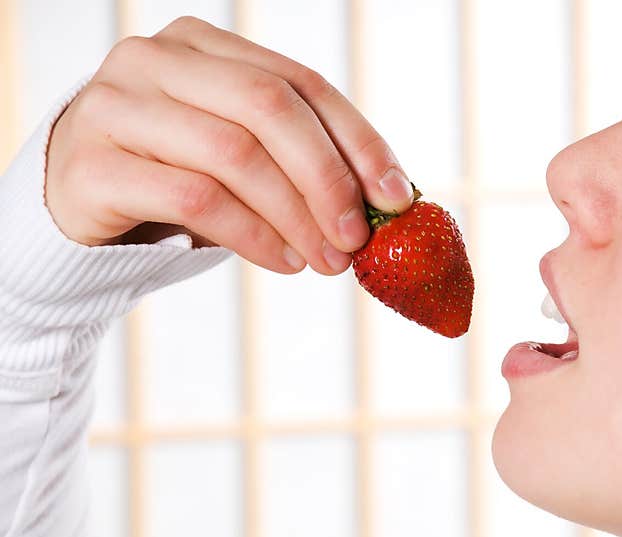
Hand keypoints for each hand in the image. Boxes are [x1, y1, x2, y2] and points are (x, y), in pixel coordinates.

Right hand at [45, 16, 413, 274]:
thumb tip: (389, 200)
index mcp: (205, 46)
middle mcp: (156, 59)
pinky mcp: (93, 163)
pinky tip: (283, 261)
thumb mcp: (243, 157)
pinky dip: (252, 236)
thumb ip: (300, 160)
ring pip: (234, 154)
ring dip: (295, 216)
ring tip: (326, 259)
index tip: (396, 196)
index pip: (300, 83)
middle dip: (327, 179)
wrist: (80, 210)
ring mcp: (117, 105)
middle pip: (268, 108)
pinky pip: (194, 198)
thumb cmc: (177, 180)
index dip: (357, 140)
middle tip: (357, 237)